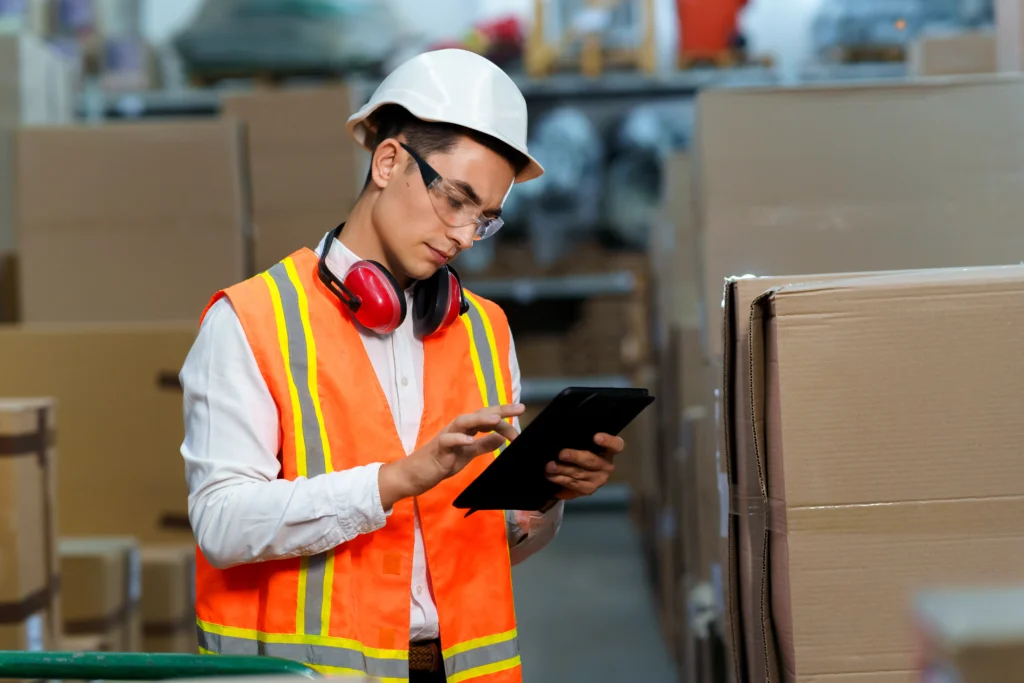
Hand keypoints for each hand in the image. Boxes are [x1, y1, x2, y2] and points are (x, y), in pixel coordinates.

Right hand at [378, 403, 524, 508]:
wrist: (414, 474)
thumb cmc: (441, 462)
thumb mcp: (468, 454)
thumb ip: (483, 445)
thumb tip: (501, 438)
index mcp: (466, 429)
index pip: (488, 419)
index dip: (504, 418)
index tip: (520, 420)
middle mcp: (457, 428)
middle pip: (479, 414)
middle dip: (499, 410)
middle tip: (519, 408)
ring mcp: (447, 436)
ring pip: (464, 422)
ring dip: (481, 419)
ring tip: (496, 420)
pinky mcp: (438, 449)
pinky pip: (448, 441)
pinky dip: (459, 439)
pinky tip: (470, 440)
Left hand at [545, 433, 624, 500]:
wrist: (575, 471)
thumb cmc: (580, 450)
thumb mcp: (581, 442)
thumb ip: (579, 438)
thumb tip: (563, 434)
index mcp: (609, 449)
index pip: (616, 445)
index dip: (608, 441)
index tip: (596, 437)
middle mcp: (607, 465)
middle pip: (592, 461)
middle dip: (575, 457)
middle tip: (562, 454)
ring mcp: (599, 479)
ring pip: (580, 473)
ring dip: (562, 469)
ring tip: (550, 466)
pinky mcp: (589, 489)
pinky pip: (574, 484)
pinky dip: (560, 479)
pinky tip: (551, 475)